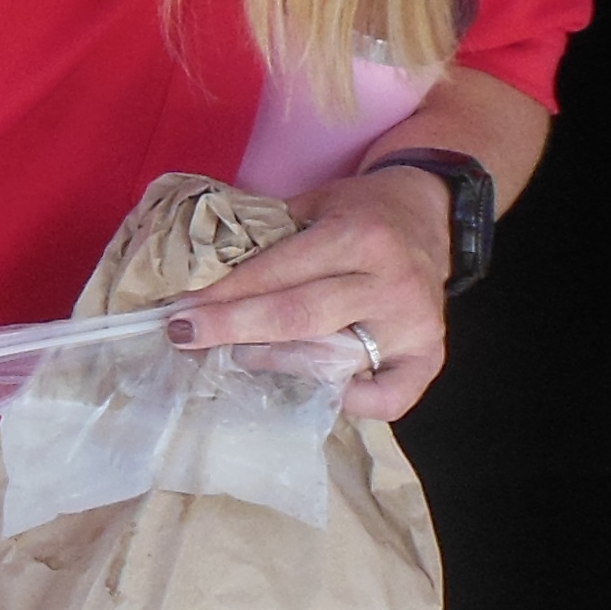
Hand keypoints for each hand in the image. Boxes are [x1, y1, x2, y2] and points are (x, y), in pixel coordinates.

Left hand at [165, 166, 455, 417]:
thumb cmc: (361, 211)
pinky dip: (348, 403)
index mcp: (359, 237)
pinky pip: (387, 400)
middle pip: (298, 319)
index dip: (224, 298)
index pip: (278, 275)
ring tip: (238, 354)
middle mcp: (389, 283)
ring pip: (332, 363)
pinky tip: (317, 388)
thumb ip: (268, 240)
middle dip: (232, 330)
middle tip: (185, 338)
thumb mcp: (314, 205)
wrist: (430, 213)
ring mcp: (413, 325)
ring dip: (275, 363)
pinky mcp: (431, 356)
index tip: (179, 315)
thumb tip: (202, 282)